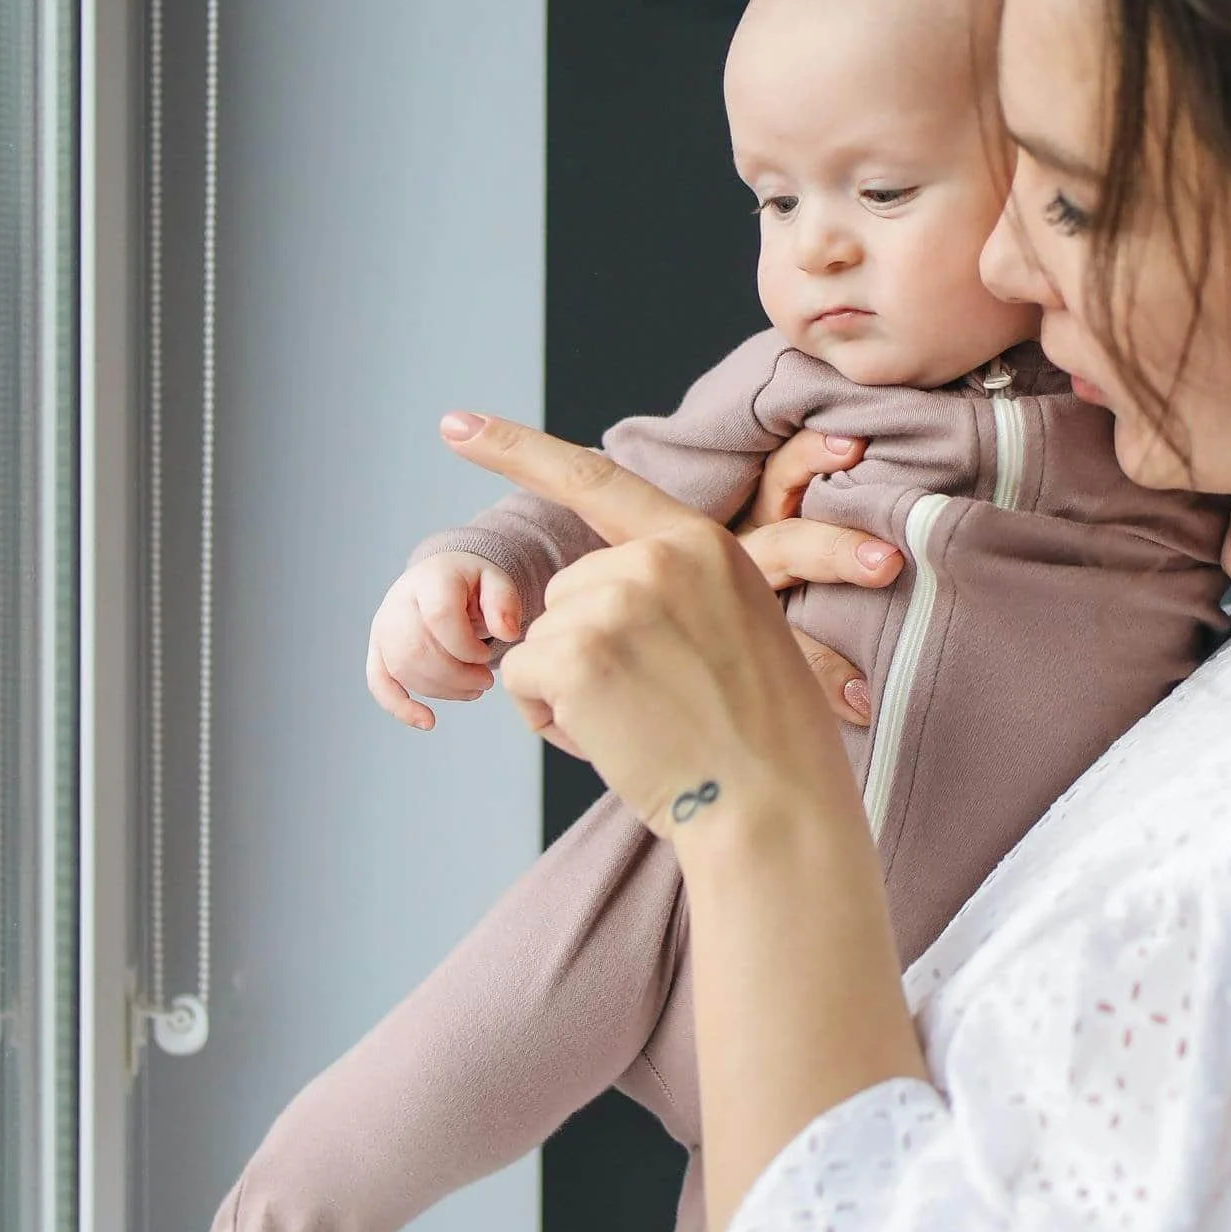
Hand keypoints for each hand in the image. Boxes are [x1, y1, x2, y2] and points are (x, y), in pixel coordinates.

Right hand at [365, 550, 528, 728]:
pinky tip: (427, 721)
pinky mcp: (378, 650)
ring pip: (404, 669)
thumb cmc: (471, 584)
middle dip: (457, 675)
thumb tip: (508, 633)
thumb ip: (504, 602)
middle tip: (485, 681)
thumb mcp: (495, 581)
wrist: (442, 579)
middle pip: (418, 648)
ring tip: (473, 689)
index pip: (439, 617)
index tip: (485, 655)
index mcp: (430, 579)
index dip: (466, 647)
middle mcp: (398, 601)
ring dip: (442, 690)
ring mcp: (383, 627)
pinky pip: (379, 682)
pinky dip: (400, 707)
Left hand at [441, 415, 869, 843]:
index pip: (597, 481)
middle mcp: (656, 558)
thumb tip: (587, 598)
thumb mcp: (740, 629)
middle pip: (567, 592)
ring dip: (569, 689)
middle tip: (654, 702)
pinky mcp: (578, 654)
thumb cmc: (763, 738)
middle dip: (586, 648)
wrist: (775, 806)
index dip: (517, 449)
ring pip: (541, 640)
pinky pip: (522, 680)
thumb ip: (674, 592)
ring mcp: (616, 601)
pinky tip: (612, 739)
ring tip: (642, 725)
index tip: (456, 425)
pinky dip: (548, 717)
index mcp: (702, 543)